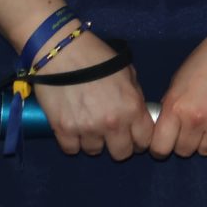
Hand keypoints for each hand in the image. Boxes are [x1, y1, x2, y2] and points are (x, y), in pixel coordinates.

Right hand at [31, 30, 151, 159]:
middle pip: (121, 154)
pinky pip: (71, 149)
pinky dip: (73, 142)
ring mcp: (86, 129)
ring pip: (95, 151)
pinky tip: (74, 128)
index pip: (144, 140)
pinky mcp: (63, 130)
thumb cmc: (98, 57)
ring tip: (90, 126)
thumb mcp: (127, 73)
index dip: (141, 140)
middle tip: (113, 135)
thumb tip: (136, 114)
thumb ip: (134, 97)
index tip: (135, 136)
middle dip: (119, 146)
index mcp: (132, 108)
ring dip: (95, 142)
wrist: (62, 52)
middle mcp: (111, 123)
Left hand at [148, 17, 206, 157]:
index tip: (166, 143)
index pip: (160, 148)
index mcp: (176, 106)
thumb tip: (170, 124)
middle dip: (185, 143)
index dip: (161, 148)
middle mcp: (196, 119)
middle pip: (184, 151)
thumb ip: (174, 104)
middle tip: (192, 129)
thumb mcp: (180, 78)